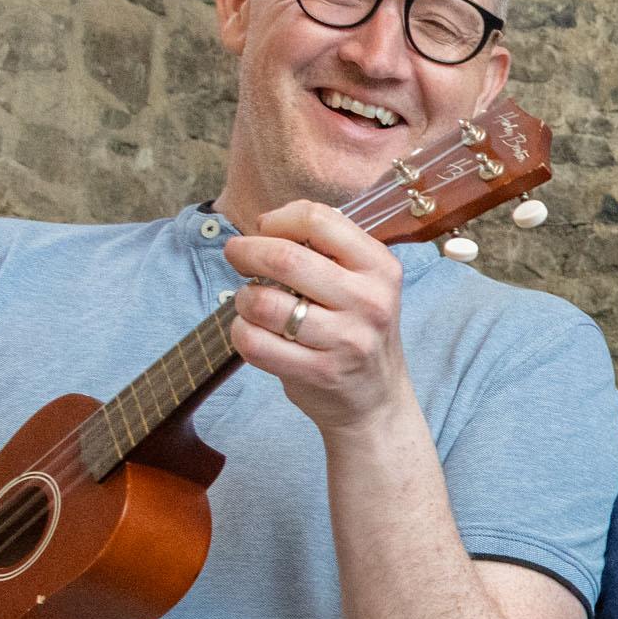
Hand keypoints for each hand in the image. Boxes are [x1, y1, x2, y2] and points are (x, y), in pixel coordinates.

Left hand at [224, 199, 415, 436]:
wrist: (377, 398)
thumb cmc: (355, 328)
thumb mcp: (362, 281)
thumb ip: (326, 248)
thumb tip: (267, 226)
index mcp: (380, 267)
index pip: (317, 219)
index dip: (277, 220)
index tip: (266, 231)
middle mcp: (370, 301)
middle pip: (285, 258)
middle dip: (245, 252)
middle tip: (237, 257)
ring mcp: (347, 340)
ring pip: (264, 302)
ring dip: (243, 298)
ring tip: (251, 302)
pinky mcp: (321, 373)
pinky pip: (255, 343)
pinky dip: (241, 332)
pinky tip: (252, 331)